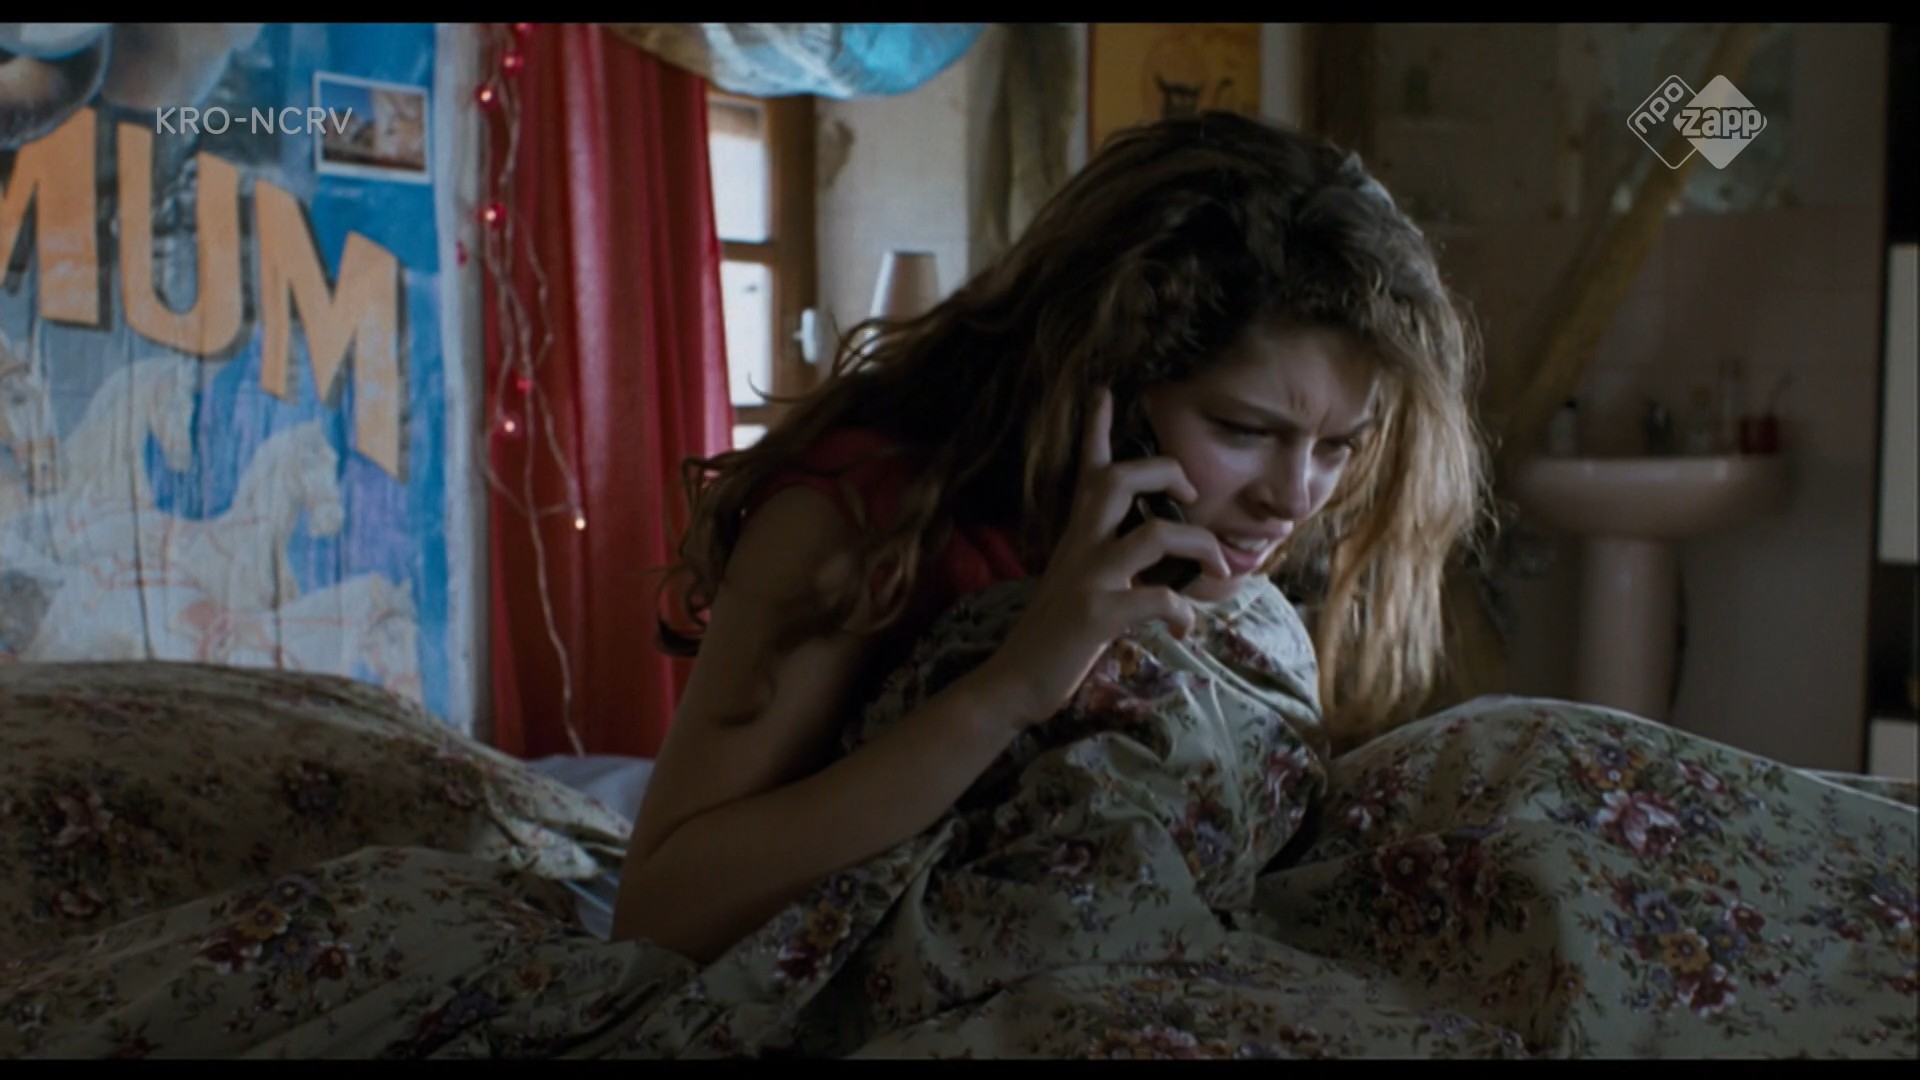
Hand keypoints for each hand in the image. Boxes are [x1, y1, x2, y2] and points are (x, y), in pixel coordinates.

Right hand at [969, 387, 1230, 729]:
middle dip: (1167, 473)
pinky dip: (1183, 611)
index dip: (1096, 427)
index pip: (1087, 468)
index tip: (1105, 391)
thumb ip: (1106, 558)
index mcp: (1076, 535)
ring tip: (1215, 569)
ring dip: (1199, 548)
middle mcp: (1079, 546)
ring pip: (1153, 535)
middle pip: (1120, 479)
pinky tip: (1185, 626)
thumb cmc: (1053, 634)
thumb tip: (1155, 550)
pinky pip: (1156, 600)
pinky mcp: (1096, 616)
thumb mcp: (1075, 581)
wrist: (1014, 681)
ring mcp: (1087, 579)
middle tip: (1191, 496)